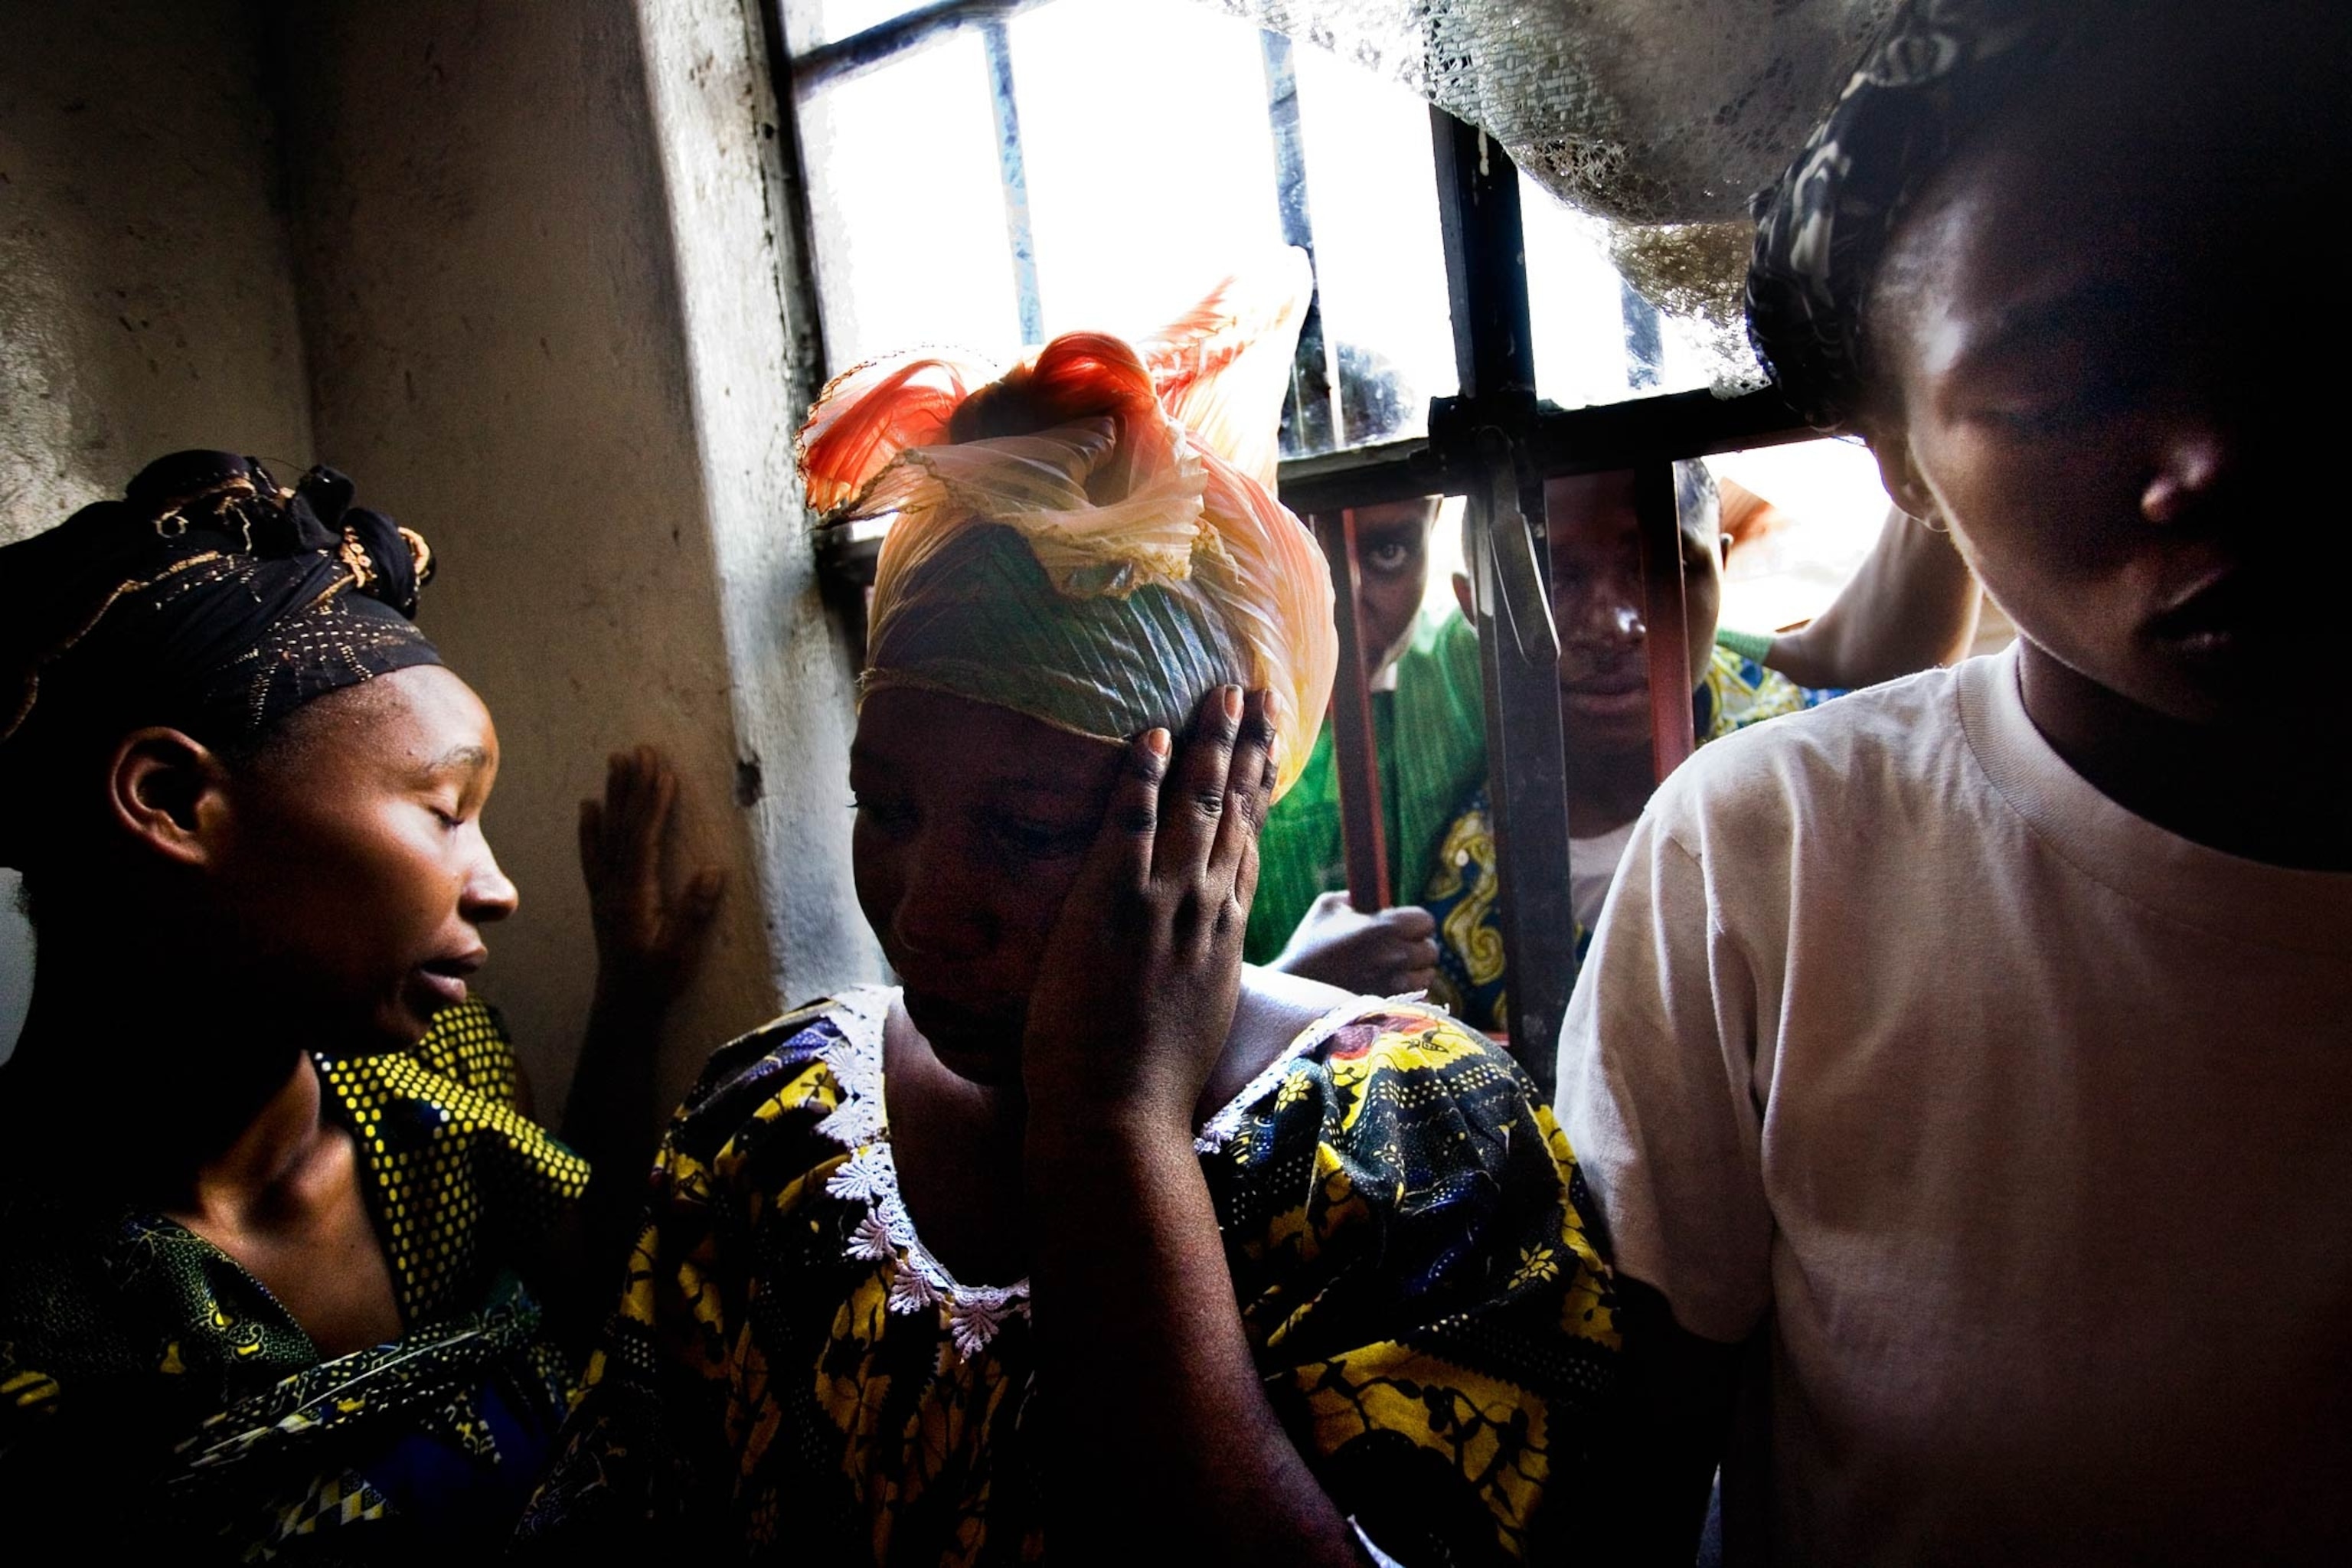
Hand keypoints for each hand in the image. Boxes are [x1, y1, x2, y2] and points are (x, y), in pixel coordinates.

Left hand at [578, 745, 724, 1016]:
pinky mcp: (603, 896)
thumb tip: (713, 871)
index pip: (643, 839)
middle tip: (639, 750)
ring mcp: (605, 889)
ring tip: (616, 761)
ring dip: (613, 796)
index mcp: (635, 896)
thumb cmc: (657, 981)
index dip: (653, 804)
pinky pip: (593, 854)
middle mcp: (614, 887)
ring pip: (607, 834)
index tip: (663, 770)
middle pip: (623, 827)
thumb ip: (695, 914)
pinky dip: (590, 827)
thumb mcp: (681, 954)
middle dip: (633, 787)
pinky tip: (588, 805)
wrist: (623, 1007)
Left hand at [1021, 685, 1277, 1133]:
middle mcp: (1208, 910)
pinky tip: (1151, 733)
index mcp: (1225, 935)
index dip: (1262, 790)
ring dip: (1207, 743)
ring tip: (1217, 693)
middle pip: (1235, 811)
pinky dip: (1142, 776)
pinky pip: (1130, 824)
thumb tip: (1191, 958)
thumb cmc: (1147, 1084)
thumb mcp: (1194, 1018)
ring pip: (1195, 805)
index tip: (1272, 749)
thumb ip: (1196, 972)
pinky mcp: (1116, 905)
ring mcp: (1166, 904)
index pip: (1250, 844)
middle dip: (1246, 747)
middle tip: (1255, 693)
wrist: (1120, 1117)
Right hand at [1273, 891, 1438, 995]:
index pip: (1426, 920)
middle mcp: (1395, 955)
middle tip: (1397, 950)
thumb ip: (1356, 897)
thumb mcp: (1327, 906)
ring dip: (1415, 972)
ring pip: (1427, 976)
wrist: (1294, 989)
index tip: (1403, 926)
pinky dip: (1408, 993)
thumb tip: (1375, 899)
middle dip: (1417, 948)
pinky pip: (1415, 997)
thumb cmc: (1309, 944)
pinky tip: (1387, 988)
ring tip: (1392, 971)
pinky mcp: (1389, 1005)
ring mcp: (1394, 984)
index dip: (1415, 922)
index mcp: (1384, 926)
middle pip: (1431, 950)